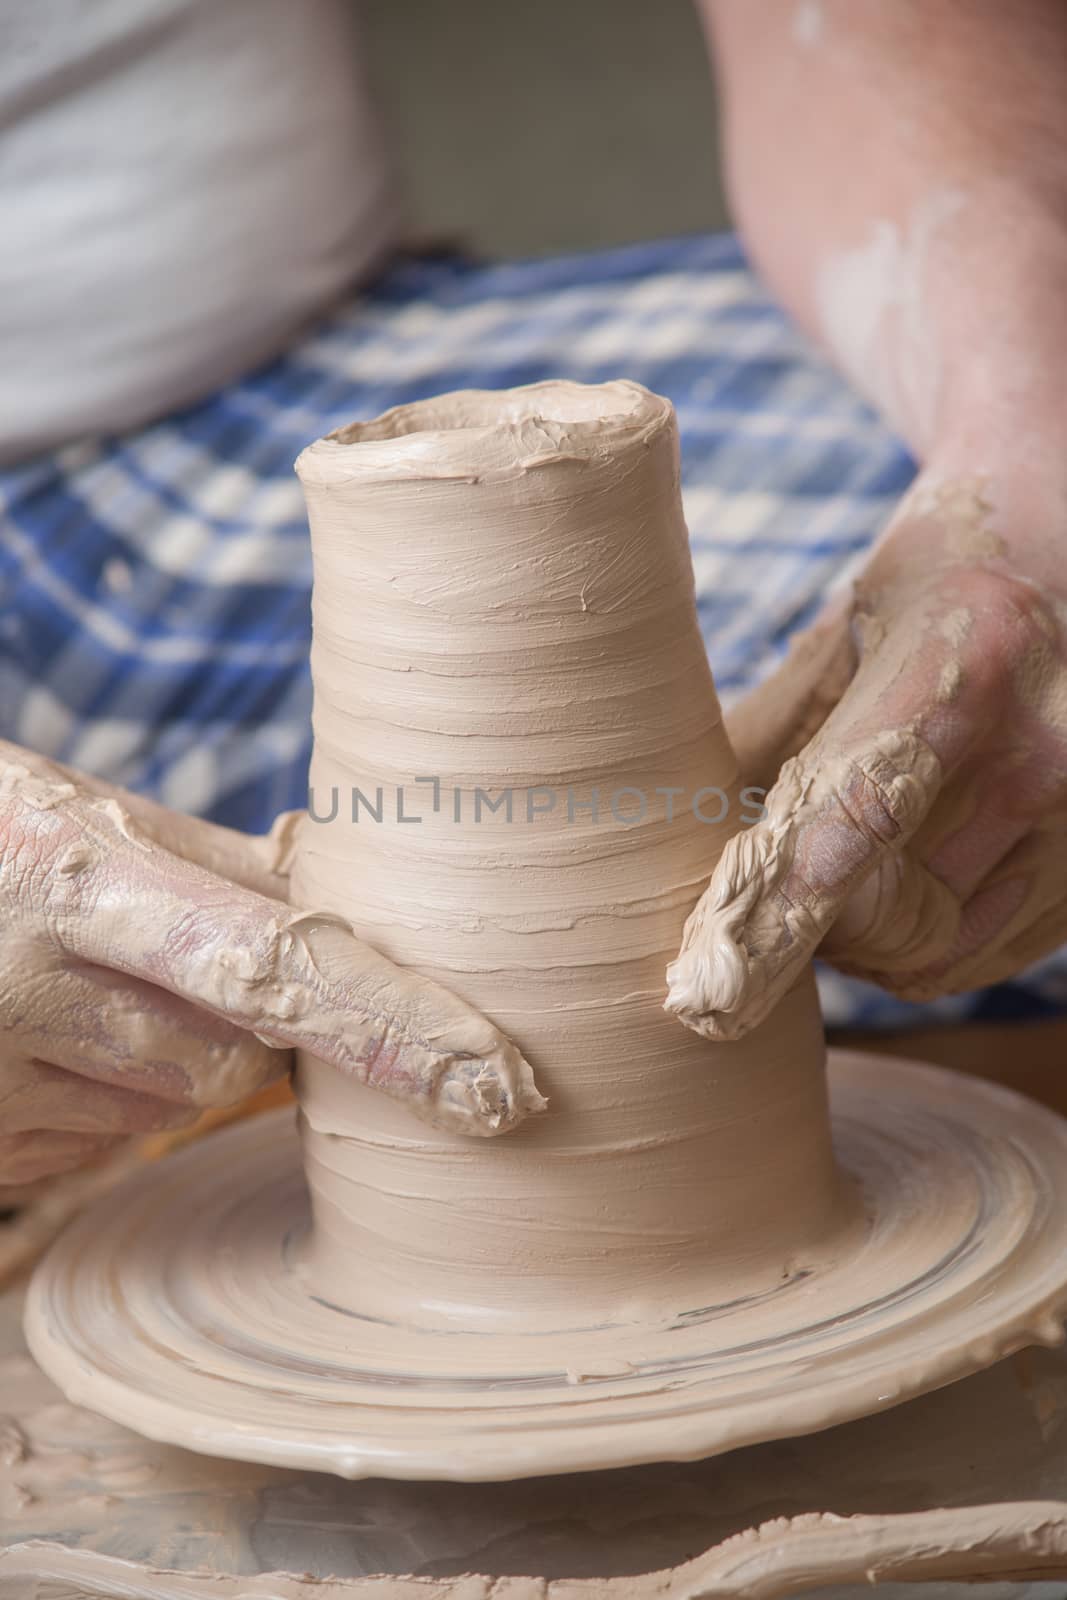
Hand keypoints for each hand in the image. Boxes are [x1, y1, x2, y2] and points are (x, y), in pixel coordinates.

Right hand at [0, 743, 542, 1181]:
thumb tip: (347, 893)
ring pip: (169, 1106)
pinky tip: (46, 1033)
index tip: (499, 1080)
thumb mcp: (85, 818)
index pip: (275, 965)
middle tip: (183, 961)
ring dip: (168, 1056)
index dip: (394, 1025)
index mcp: (78, 880)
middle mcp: (28, 988)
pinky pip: (101, 1143)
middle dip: (247, 1026)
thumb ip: (219, 869)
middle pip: (229, 1058)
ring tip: (82, 983)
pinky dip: (107, 1096)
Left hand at [666, 473, 1066, 1038]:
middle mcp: (1052, 744)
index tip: (708, 979)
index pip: (857, 814)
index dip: (779, 906)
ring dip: (860, 940)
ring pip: (934, 952)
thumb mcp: (842, 628)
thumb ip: (765, 734)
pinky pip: (981, 958)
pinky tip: (899, 886)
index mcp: (974, 656)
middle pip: (889, 907)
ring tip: (836, 871)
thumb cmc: (933, 594)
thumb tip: (652, 850)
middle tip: (760, 880)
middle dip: (803, 916)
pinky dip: (920, 947)